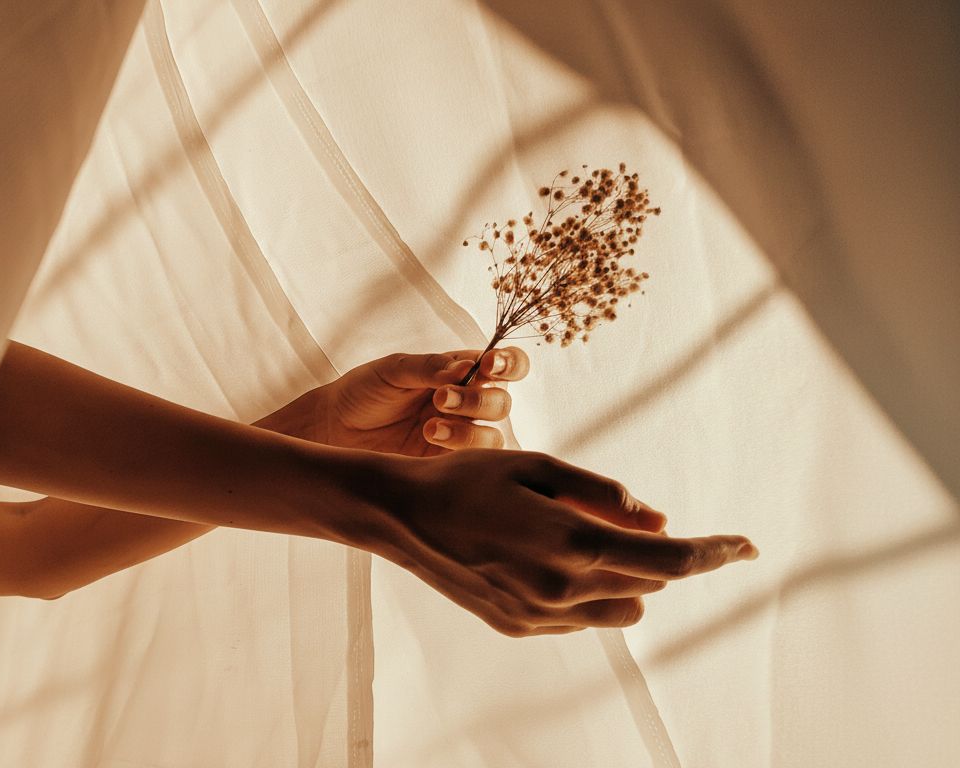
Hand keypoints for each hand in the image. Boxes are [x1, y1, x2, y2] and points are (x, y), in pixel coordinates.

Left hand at [261, 348, 529, 455]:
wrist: (334, 429)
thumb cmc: (365, 391)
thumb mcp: (393, 370)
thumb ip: (429, 367)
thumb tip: (467, 366)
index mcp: (461, 373)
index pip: (506, 366)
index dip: (509, 364)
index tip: (489, 364)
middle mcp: (468, 405)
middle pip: (501, 403)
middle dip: (475, 400)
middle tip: (440, 398)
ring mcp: (461, 437)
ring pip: (492, 437)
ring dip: (467, 432)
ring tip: (429, 429)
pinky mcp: (449, 466)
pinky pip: (474, 465)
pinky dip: (459, 454)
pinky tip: (430, 442)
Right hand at [356, 449, 757, 636]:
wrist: (402, 517)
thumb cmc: (470, 478)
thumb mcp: (541, 469)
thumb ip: (604, 496)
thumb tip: (659, 520)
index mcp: (574, 545)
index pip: (671, 561)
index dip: (715, 553)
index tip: (747, 547)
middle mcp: (563, 591)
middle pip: (649, 586)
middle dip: (654, 555)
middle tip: (622, 518)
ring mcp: (540, 615)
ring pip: (620, 608)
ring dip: (621, 577)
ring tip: (575, 537)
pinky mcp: (520, 626)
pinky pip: (579, 616)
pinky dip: (582, 589)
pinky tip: (540, 557)